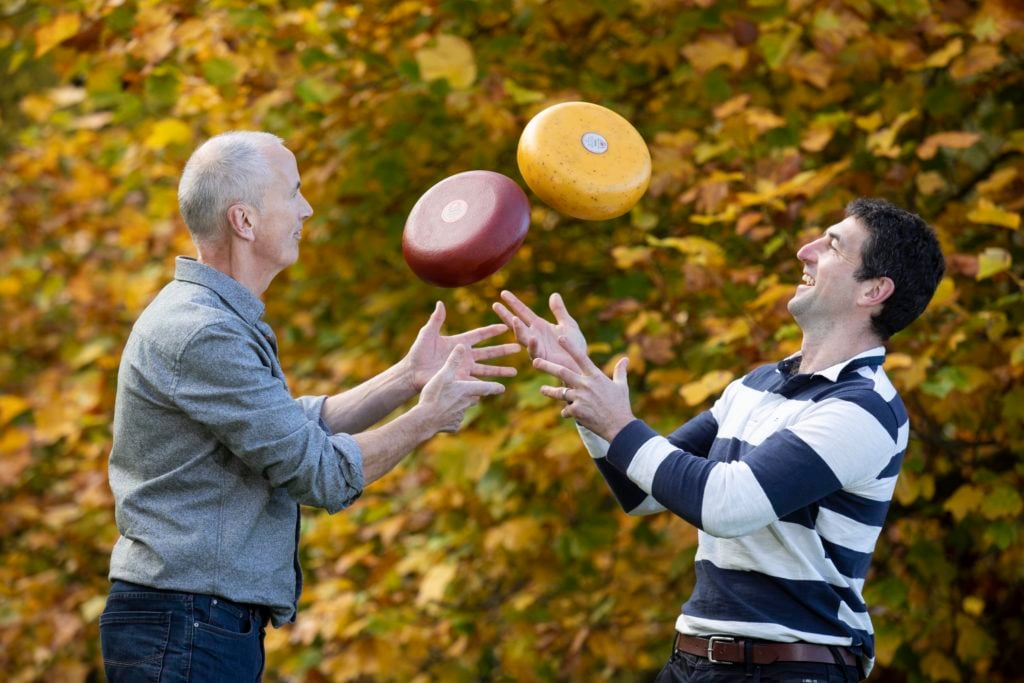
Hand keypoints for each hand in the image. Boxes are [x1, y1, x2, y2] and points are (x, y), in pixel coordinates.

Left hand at [405, 302, 519, 391]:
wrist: (412, 372)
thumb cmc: (418, 352)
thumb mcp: (427, 334)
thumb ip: (436, 320)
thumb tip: (440, 303)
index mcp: (459, 342)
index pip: (480, 335)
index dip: (492, 330)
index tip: (506, 326)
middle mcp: (465, 356)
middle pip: (489, 352)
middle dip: (504, 350)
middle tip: (519, 347)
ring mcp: (464, 369)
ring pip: (487, 369)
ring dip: (501, 370)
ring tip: (516, 371)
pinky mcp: (460, 381)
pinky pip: (477, 383)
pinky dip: (488, 385)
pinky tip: (500, 387)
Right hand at [419, 345, 505, 432]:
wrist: (426, 419)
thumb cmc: (435, 395)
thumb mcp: (444, 375)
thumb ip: (453, 361)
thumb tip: (461, 346)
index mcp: (468, 390)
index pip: (487, 388)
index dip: (495, 386)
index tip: (502, 387)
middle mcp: (468, 403)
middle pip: (475, 398)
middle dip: (474, 395)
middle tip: (474, 393)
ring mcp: (461, 416)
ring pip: (464, 409)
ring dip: (461, 405)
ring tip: (452, 403)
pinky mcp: (454, 426)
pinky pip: (454, 420)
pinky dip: (450, 417)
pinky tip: (442, 416)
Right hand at [492, 290, 586, 371]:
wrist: (581, 363)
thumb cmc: (574, 346)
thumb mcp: (568, 324)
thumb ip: (559, 311)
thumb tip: (554, 294)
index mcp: (539, 327)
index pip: (523, 312)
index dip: (513, 303)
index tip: (503, 293)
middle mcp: (534, 336)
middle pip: (516, 324)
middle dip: (506, 315)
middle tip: (495, 305)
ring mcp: (537, 348)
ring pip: (523, 338)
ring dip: (518, 329)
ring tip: (514, 319)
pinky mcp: (544, 359)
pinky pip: (536, 353)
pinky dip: (534, 346)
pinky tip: (533, 338)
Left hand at [534, 337, 634, 441]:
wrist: (620, 427)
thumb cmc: (621, 405)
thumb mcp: (622, 386)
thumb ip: (620, 371)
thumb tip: (625, 359)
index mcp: (595, 376)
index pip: (580, 357)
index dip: (569, 347)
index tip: (559, 337)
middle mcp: (586, 385)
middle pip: (562, 372)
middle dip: (547, 366)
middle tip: (534, 362)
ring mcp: (580, 398)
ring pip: (559, 392)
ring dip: (549, 391)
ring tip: (542, 389)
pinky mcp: (577, 411)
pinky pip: (566, 410)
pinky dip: (566, 412)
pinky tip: (568, 414)